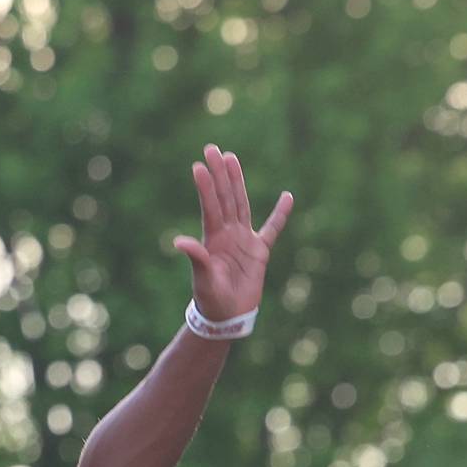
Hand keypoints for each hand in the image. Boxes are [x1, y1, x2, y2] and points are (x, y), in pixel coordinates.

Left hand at [173, 143, 291, 321]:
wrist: (226, 317)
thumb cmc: (211, 300)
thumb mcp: (203, 279)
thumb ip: (196, 258)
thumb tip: (178, 242)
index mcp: (213, 239)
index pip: (211, 207)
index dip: (206, 187)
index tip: (199, 166)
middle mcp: (227, 234)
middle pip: (224, 198)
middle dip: (219, 174)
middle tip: (212, 149)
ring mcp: (243, 240)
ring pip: (241, 204)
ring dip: (237, 182)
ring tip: (232, 158)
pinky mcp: (259, 251)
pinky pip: (272, 229)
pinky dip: (280, 214)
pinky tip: (287, 197)